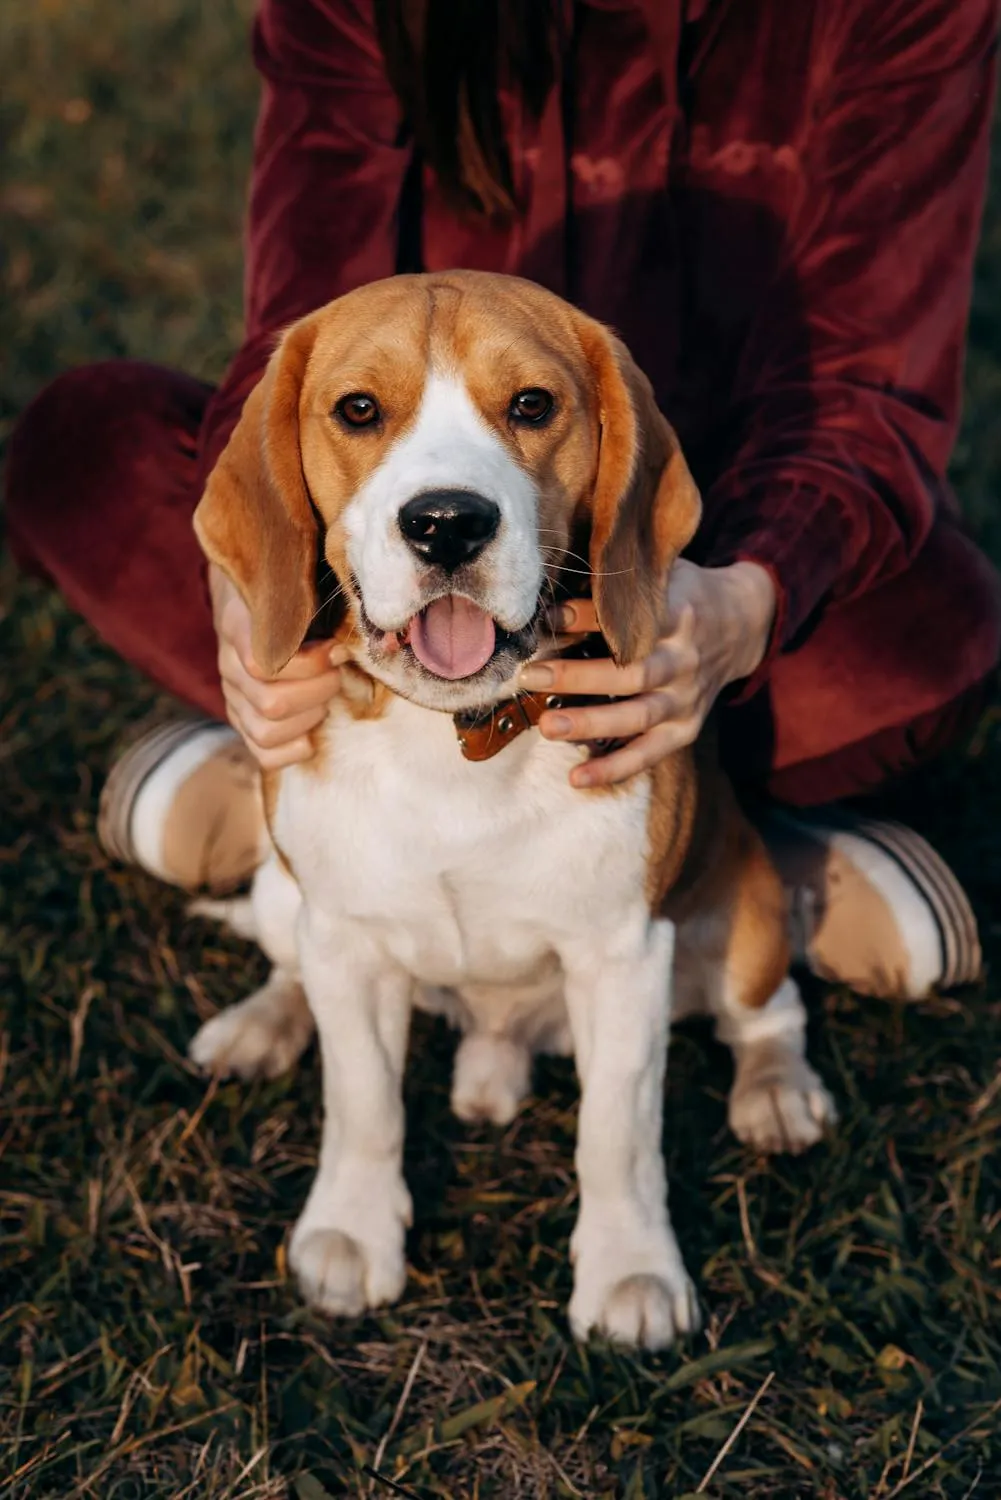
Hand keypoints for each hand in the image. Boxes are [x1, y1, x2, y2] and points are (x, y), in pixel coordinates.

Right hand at [210, 565, 345, 768]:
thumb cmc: (285, 593)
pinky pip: (262, 752)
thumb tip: (361, 627)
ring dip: (309, 719)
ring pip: (266, 731)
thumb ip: (313, 600)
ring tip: (325, 699)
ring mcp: (233, 696)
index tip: (338, 651)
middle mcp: (229, 666)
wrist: (249, 600)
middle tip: (337, 674)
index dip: (310, 664)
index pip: (263, 663)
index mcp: (238, 627)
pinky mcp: (242, 719)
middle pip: (271, 703)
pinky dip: (292, 749)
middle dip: (319, 691)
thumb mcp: (293, 585)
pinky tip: (312, 733)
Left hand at [518, 559, 775, 787]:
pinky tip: (577, 778)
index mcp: (679, 615)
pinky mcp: (686, 729)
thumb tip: (552, 603)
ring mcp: (687, 699)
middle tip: (531, 676)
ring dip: (589, 723)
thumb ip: (619, 588)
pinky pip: (648, 754)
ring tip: (546, 726)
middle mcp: (685, 660)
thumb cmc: (682, 596)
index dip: (588, 618)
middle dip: (577, 676)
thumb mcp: (661, 577)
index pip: (632, 620)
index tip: (548, 619)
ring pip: (636, 716)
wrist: (743, 624)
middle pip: (631, 673)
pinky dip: (614, 768)